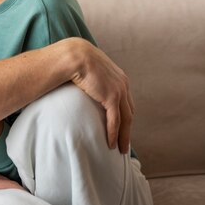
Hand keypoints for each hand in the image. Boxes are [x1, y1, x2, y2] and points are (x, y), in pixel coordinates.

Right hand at [66, 38, 134, 152]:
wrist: (75, 55)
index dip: (124, 116)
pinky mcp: (112, 97)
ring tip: (120, 149)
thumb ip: (92, 78)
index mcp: (119, 78)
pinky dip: (114, 133)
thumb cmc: (76, 60)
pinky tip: (111, 143)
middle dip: (128, 129)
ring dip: (124, 136)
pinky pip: (115, 120)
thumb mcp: (89, 69)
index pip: (126, 102)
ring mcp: (119, 91)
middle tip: (125, 143)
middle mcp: (123, 85)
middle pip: (129, 112)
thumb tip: (83, 83)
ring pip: (126, 120)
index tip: (122, 128)